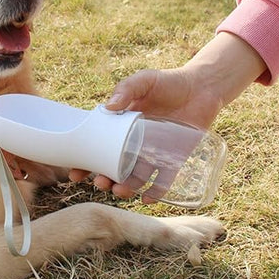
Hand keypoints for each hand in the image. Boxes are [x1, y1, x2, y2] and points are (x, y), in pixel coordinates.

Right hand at [69, 68, 220, 199]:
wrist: (202, 87)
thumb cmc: (169, 81)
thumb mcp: (144, 80)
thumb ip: (126, 88)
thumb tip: (108, 106)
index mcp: (121, 128)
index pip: (98, 148)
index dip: (85, 162)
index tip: (76, 173)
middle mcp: (134, 144)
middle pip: (114, 168)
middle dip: (103, 179)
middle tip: (100, 183)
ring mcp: (154, 154)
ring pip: (135, 178)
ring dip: (125, 188)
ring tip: (120, 190)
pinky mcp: (174, 160)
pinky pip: (163, 181)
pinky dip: (156, 192)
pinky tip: (148, 198)